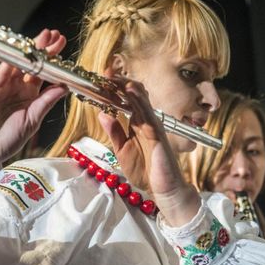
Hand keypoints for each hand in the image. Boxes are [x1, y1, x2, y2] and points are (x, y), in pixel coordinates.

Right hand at [0, 29, 68, 172]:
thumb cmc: (6, 140)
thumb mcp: (33, 121)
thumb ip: (46, 103)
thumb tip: (64, 87)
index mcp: (30, 96)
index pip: (43, 73)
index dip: (52, 60)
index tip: (62, 47)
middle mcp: (17, 89)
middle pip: (31, 64)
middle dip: (43, 49)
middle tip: (54, 36)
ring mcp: (3, 88)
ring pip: (17, 65)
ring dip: (27, 51)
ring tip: (41, 39)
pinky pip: (0, 75)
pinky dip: (8, 65)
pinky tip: (17, 56)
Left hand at [98, 76, 199, 225]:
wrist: (163, 190)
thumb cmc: (145, 170)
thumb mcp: (123, 150)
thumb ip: (115, 132)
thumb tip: (102, 114)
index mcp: (137, 124)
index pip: (126, 101)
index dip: (114, 89)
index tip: (101, 79)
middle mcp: (146, 122)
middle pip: (133, 96)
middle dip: (119, 83)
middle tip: (104, 73)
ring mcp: (153, 126)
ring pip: (141, 100)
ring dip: (127, 87)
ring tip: (114, 76)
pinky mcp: (158, 134)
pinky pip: (148, 113)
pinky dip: (139, 101)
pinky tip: (130, 91)